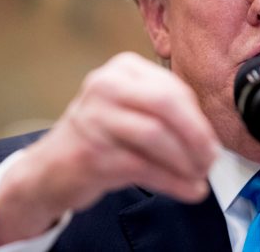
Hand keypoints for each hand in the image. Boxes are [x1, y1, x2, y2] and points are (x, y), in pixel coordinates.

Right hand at [0, 52, 219, 246]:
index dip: (198, 119)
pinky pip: (143, 166)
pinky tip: (187, 189)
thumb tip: (208, 138)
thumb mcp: (128, 108)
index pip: (172, 88)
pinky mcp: (92, 153)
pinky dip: (173, 181)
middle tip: (210, 159)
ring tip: (198, 176)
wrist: (49, 168)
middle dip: (196, 135)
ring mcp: (94, 118)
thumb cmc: (97, 136)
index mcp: (121, 69)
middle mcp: (104, 86)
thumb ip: (164, 113)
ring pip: (155, 135)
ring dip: (186, 161)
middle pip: (165, 104)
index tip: (211, 142)